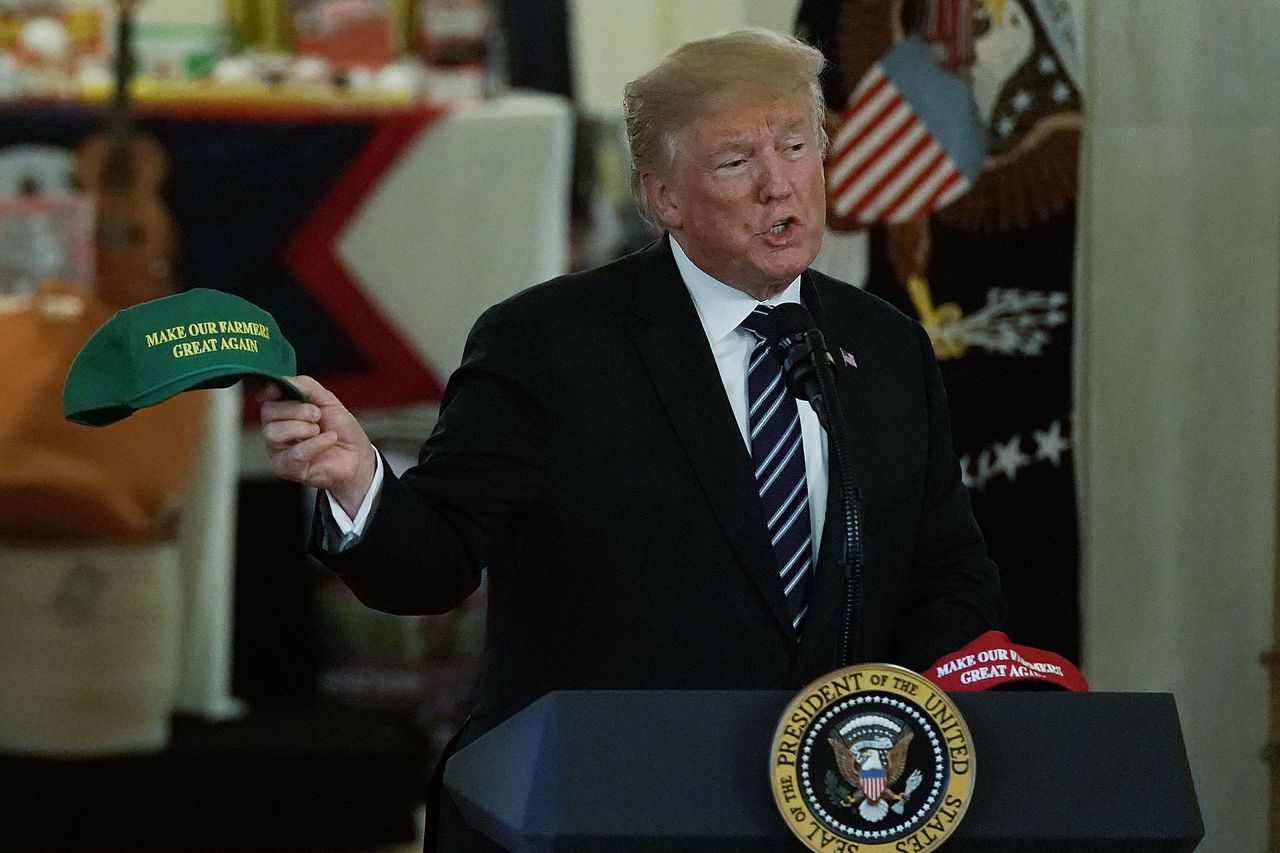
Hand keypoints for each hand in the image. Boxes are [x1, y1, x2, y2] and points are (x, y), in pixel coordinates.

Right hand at [258, 375, 376, 516]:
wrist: (357, 456)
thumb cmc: (341, 430)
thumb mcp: (326, 400)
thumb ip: (304, 386)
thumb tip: (281, 380)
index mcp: (282, 412)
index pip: (265, 398)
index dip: (271, 391)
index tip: (282, 390)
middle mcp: (275, 430)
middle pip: (267, 412)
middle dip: (296, 410)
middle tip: (317, 415)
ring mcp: (278, 451)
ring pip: (273, 433)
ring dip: (302, 428)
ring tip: (319, 430)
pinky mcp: (287, 469)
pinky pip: (294, 453)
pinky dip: (316, 444)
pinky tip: (329, 440)